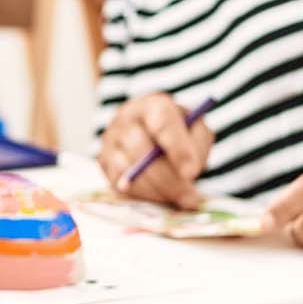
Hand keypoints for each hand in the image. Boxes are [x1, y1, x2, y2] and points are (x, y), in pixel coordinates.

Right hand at [95, 92, 213, 209]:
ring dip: (158, 189)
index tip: (192, 172)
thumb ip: (198, 144)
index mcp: (152, 106)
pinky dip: (144, 195)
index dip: (177, 148)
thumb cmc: (179, 134)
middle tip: (190, 197)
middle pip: (141, 148)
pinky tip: (161, 195)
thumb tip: (188, 172)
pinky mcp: (104, 162)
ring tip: (180, 197)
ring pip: (129, 169)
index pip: (162, 122)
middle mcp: (126, 118)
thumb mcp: (196, 131)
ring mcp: (110, 140)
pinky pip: (120, 183)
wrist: (153, 137)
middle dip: (168, 177)